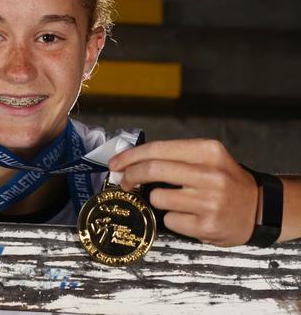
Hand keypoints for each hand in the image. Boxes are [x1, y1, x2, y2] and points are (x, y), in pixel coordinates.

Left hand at [108, 139, 257, 246]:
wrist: (260, 209)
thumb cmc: (224, 180)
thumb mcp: (207, 158)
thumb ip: (175, 157)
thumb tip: (130, 161)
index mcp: (207, 151)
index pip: (158, 149)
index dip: (131, 156)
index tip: (115, 163)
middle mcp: (209, 174)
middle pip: (152, 170)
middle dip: (130, 175)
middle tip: (123, 181)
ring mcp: (209, 201)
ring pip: (158, 198)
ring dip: (158, 199)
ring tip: (178, 200)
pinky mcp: (206, 225)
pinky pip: (170, 220)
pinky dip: (174, 218)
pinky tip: (190, 216)